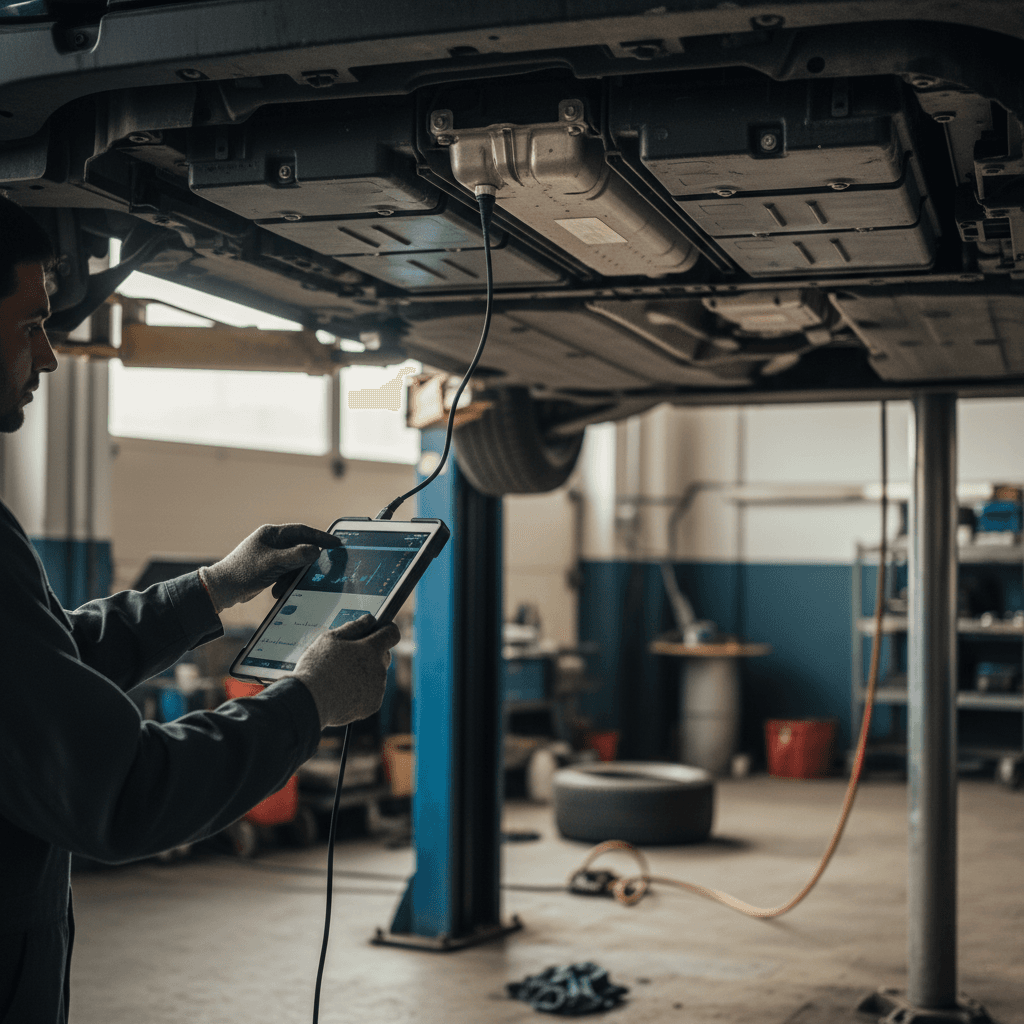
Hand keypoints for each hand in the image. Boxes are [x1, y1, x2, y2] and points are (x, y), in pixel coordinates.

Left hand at [199, 524, 338, 612]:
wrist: (222, 589)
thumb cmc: (242, 572)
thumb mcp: (272, 564)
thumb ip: (296, 556)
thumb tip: (316, 550)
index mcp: (271, 534)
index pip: (302, 532)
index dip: (320, 537)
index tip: (336, 543)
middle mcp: (272, 542)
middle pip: (299, 548)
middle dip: (304, 563)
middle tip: (318, 570)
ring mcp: (270, 555)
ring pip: (293, 563)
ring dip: (292, 577)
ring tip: (284, 586)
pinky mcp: (268, 568)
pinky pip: (285, 573)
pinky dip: (284, 582)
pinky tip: (276, 590)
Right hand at [293, 614, 400, 727]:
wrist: (309, 702)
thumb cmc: (317, 667)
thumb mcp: (330, 639)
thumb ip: (354, 627)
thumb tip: (369, 620)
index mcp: (371, 649)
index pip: (391, 633)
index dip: (386, 630)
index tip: (380, 629)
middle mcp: (379, 668)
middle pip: (383, 655)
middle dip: (371, 653)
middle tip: (350, 656)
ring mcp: (377, 689)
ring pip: (376, 676)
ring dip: (365, 674)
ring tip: (340, 677)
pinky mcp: (372, 705)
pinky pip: (371, 694)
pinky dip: (361, 693)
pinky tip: (342, 692)